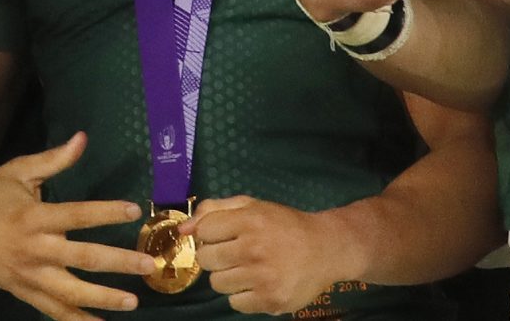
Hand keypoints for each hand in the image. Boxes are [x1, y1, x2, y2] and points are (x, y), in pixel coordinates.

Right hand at [0, 132, 154, 320]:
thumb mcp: (17, 171)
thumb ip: (53, 160)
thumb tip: (82, 139)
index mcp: (33, 217)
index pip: (77, 215)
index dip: (107, 212)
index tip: (134, 211)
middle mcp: (34, 249)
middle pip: (83, 258)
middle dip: (118, 262)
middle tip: (147, 263)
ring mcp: (29, 275)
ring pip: (72, 292)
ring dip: (105, 298)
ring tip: (133, 301)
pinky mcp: (24, 291)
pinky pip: (54, 310)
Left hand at [193, 196, 354, 314]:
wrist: (326, 249)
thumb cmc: (283, 225)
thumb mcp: (251, 206)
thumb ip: (213, 210)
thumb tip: (183, 230)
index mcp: (248, 221)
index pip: (203, 232)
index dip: (212, 234)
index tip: (226, 235)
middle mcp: (254, 249)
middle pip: (206, 260)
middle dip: (217, 256)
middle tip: (237, 253)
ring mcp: (263, 278)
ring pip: (217, 284)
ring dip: (228, 277)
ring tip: (248, 269)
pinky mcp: (271, 300)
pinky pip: (235, 303)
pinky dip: (243, 296)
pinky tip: (258, 284)